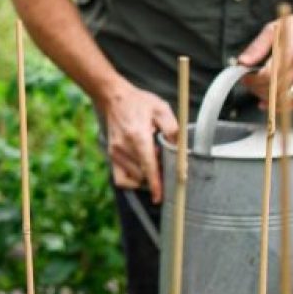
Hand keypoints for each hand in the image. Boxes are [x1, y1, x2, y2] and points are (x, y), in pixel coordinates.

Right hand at [97, 81, 178, 203]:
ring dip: (146, 176)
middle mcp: (123, 147)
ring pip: (134, 178)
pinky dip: (132, 181)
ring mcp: (115, 153)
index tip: (159, 196)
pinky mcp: (111, 156)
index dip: (155, 183)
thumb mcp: (161, 109)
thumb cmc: (139, 102)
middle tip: (165, 163)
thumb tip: (181, 151)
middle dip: (157, 175)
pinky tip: (141, 171)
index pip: (148, 166)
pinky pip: (121, 179)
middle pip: (143, 174)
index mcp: (137, 136)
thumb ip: (173, 130)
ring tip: (153, 160)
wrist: (113, 97)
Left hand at [236, 6, 292, 111]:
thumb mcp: (273, 30)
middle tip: (249, 84)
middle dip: (256, 89)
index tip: (245, 77)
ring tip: (258, 91)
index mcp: (290, 52)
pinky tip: (270, 103)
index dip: (252, 80)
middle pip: (274, 89)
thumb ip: (257, 47)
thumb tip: (242, 62)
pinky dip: (282, 107)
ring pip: (284, 99)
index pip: (266, 76)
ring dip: (267, 99)